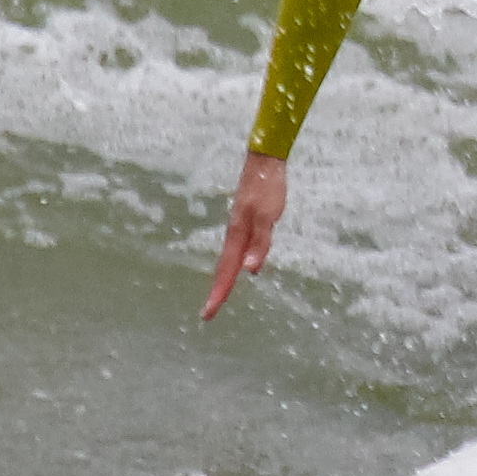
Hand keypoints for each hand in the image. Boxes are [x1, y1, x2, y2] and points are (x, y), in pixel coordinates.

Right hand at [201, 151, 289, 319]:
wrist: (264, 162)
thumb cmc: (268, 187)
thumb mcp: (269, 216)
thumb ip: (260, 242)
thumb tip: (250, 270)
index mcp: (239, 235)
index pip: (228, 271)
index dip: (220, 293)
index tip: (208, 313)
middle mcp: (235, 234)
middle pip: (224, 268)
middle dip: (217, 292)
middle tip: (208, 314)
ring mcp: (238, 227)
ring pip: (228, 259)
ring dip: (223, 279)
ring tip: (219, 296)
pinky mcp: (244, 221)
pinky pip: (235, 249)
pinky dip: (232, 264)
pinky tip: (240, 266)